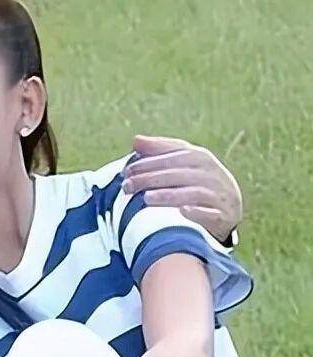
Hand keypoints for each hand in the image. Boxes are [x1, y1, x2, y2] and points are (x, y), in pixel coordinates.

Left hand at [123, 135, 241, 242]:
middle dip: (150, 179)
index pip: (173, 157)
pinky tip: (182, 212)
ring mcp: (220, 195)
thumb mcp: (182, 163)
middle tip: (127, 186)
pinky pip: (212, 214)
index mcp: (200, 157)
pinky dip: (198, 213)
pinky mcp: (224, 216)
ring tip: (146, 198)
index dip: (149, 163)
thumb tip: (135, 139)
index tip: (127, 171)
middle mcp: (212, 174)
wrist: (228, 207)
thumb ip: (160, 150)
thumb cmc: (196, 181)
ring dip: (169, 196)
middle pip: (179, 174)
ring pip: (193, 193)